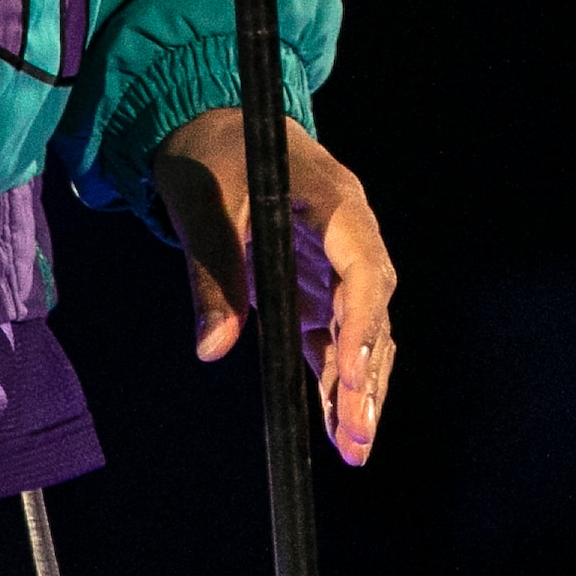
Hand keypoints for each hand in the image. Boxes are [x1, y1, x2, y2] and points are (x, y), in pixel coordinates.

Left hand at [153, 108, 398, 465]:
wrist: (217, 127)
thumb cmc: (212, 156)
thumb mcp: (201, 207)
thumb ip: (213, 275)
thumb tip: (213, 349)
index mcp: (335, 202)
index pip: (365, 268)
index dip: (362, 325)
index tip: (351, 378)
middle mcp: (350, 236)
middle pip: (373, 311)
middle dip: (367, 376)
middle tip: (357, 436)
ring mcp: (337, 264)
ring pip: (363, 332)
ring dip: (359, 389)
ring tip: (354, 447)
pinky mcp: (318, 287)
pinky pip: (335, 338)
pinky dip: (336, 381)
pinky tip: (338, 428)